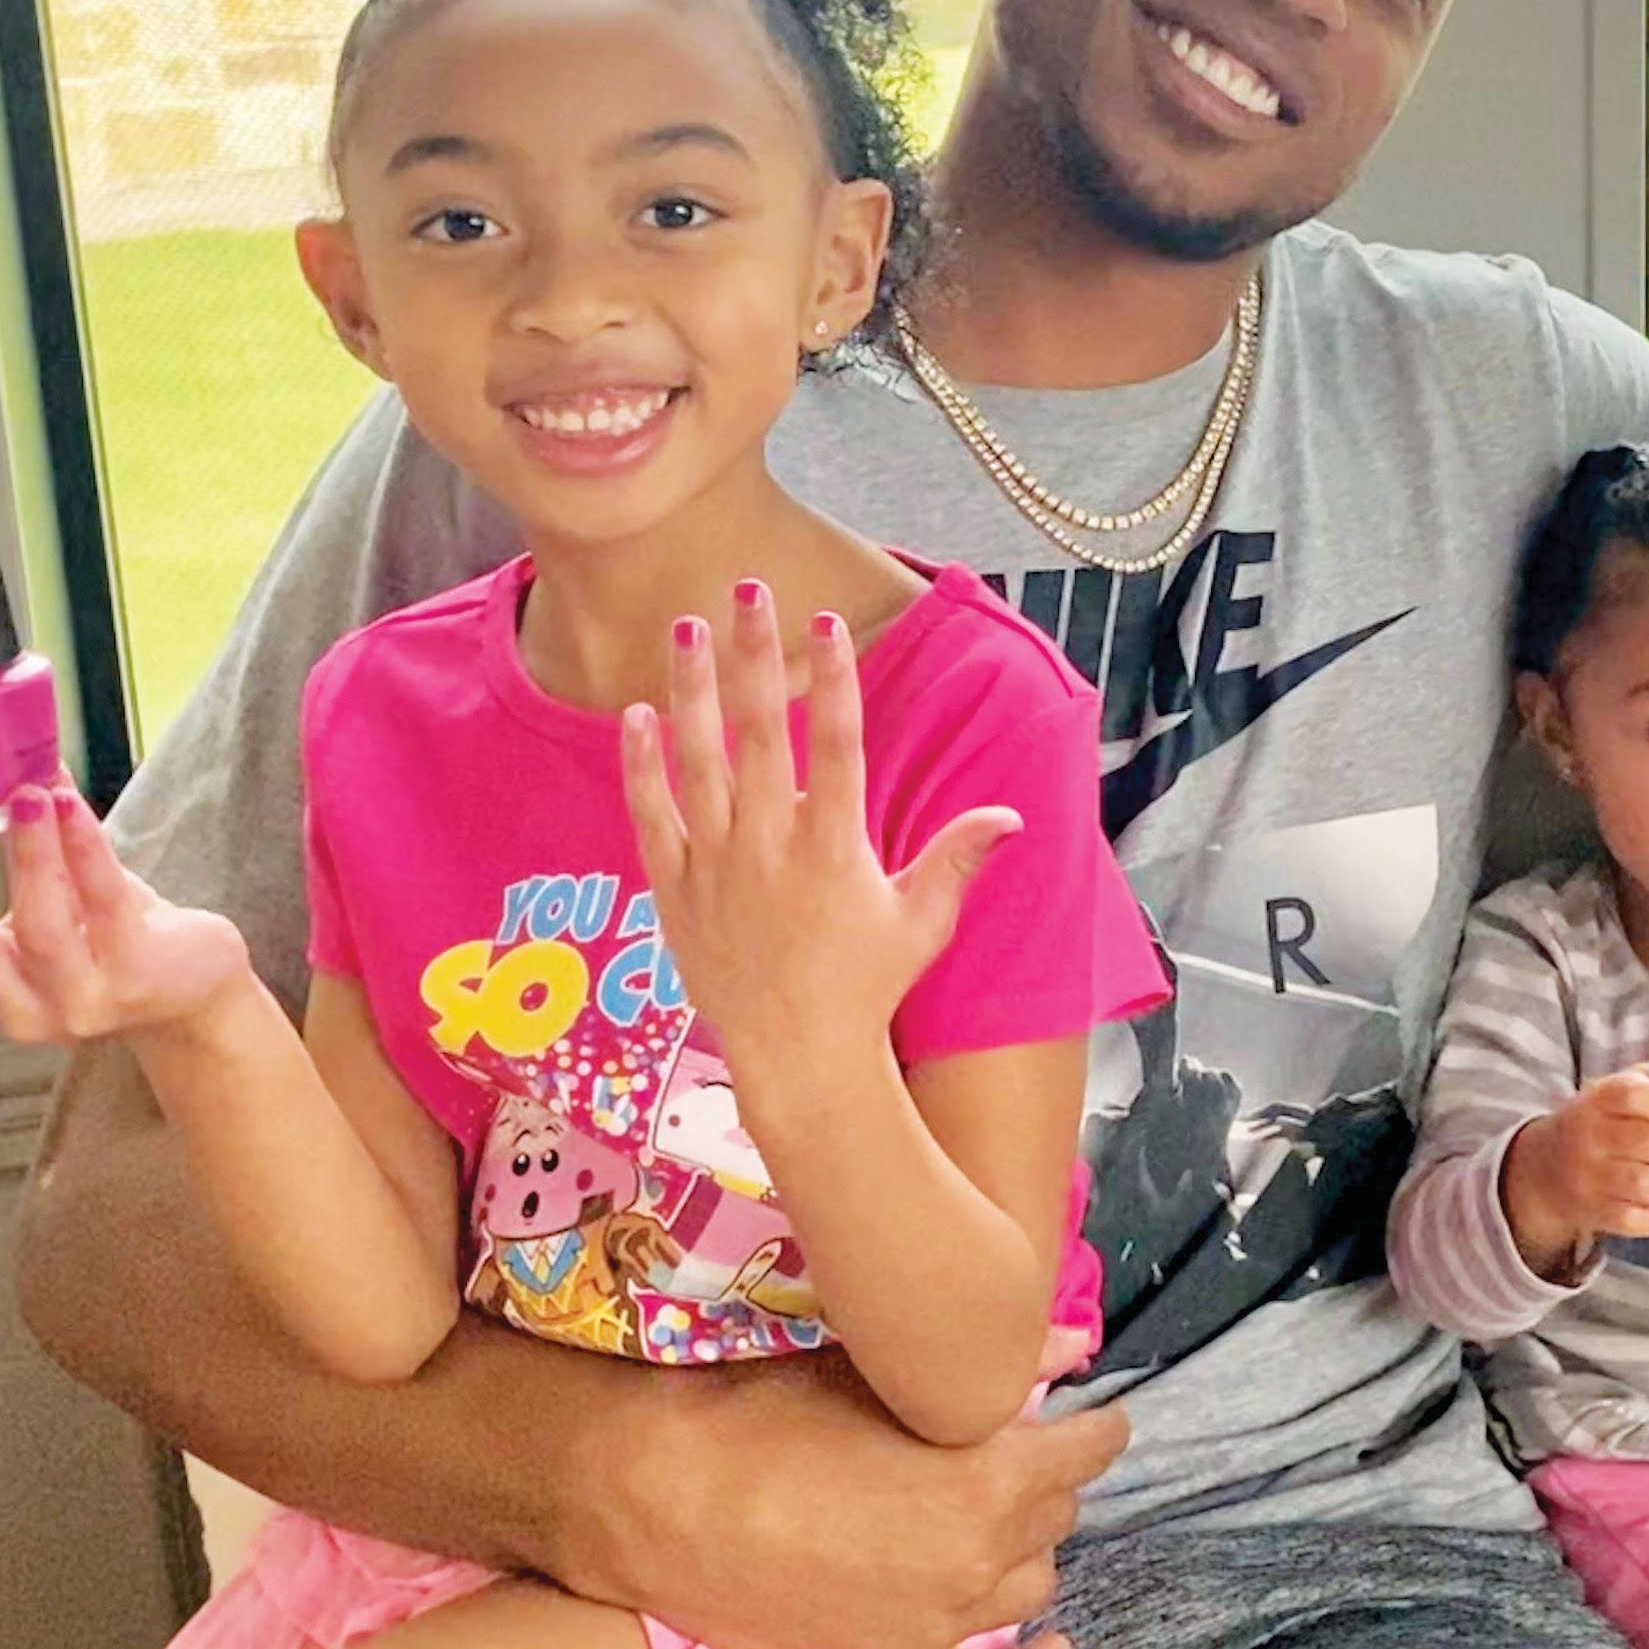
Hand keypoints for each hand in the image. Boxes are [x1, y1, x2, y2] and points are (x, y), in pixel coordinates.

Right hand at [0, 785, 254, 1048]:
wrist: (194, 987)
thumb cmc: (116, 939)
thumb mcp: (60, 899)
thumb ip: (31, 849)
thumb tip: (17, 764)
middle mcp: (22, 1007)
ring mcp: (80, 1001)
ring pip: (41, 926)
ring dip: (31, 852)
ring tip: (30, 796)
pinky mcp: (136, 977)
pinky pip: (105, 904)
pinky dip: (86, 848)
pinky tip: (74, 807)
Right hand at [586, 1329, 1126, 1648]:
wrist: (660, 1499)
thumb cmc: (767, 1413)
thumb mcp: (884, 1372)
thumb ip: (996, 1367)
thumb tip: (1076, 1345)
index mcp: (990, 1478)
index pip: (1088, 1450)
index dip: (1093, 1428)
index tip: (1088, 1418)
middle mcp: (979, 1559)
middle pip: (1054, 1517)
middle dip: (1042, 1483)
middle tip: (1010, 1459)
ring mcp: (937, 1629)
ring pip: (1028, 1588)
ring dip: (1022, 1553)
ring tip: (994, 1526)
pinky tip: (1050, 1648)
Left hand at [622, 586, 1017, 1091]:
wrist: (796, 1058)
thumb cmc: (867, 988)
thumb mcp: (923, 922)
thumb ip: (959, 858)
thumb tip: (1011, 815)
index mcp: (835, 847)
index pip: (836, 744)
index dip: (832, 679)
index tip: (824, 623)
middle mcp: (771, 845)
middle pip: (761, 730)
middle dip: (755, 655)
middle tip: (746, 590)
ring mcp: (716, 864)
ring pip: (698, 758)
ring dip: (693, 688)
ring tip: (687, 627)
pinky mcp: (674, 889)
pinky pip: (651, 815)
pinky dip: (642, 765)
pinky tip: (637, 714)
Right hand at [1499, 1069, 1648, 1280]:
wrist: (1541, 1169)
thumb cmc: (1595, 1126)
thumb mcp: (1609, 1094)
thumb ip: (1648, 1088)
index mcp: (1597, 1099)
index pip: (1633, 1096)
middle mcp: (1588, 1134)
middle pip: (1646, 1142)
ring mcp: (1586, 1175)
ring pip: (1640, 1184)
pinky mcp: (1588, 1210)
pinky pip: (1625, 1219)